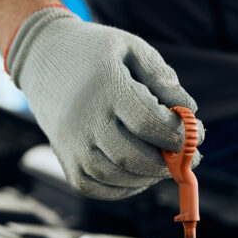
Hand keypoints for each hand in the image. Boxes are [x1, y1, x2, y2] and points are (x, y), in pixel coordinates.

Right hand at [6, 7, 202, 199]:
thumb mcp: (131, 48)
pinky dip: (123, 189)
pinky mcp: (65, 160)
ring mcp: (71, 144)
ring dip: (148, 177)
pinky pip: (96, 188)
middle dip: (168, 162)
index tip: (195, 132)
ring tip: (164, 164)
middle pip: (133, 157)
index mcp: (106, 87)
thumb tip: (188, 111)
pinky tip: (140, 175)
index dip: (178, 134)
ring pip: (116, 177)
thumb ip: (162, 77)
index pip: (149, 123)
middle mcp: (85, 120)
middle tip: (188, 157)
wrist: (42, 57)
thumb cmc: (95, 52)